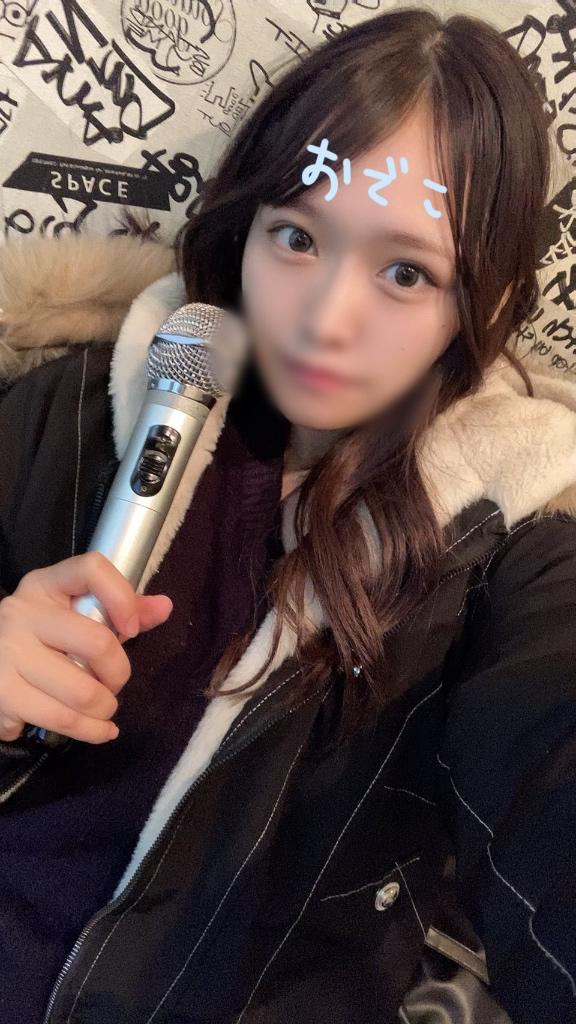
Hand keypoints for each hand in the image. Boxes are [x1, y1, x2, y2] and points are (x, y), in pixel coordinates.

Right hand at [0, 552, 171, 743]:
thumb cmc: (41, 638)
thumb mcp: (76, 614)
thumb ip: (122, 609)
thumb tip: (165, 607)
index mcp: (47, 585)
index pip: (91, 568)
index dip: (123, 597)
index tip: (131, 629)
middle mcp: (23, 612)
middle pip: (97, 643)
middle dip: (118, 674)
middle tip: (113, 684)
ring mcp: (8, 653)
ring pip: (82, 692)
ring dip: (104, 709)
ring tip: (103, 709)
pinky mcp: (2, 693)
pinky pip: (61, 720)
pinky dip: (90, 732)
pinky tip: (96, 729)